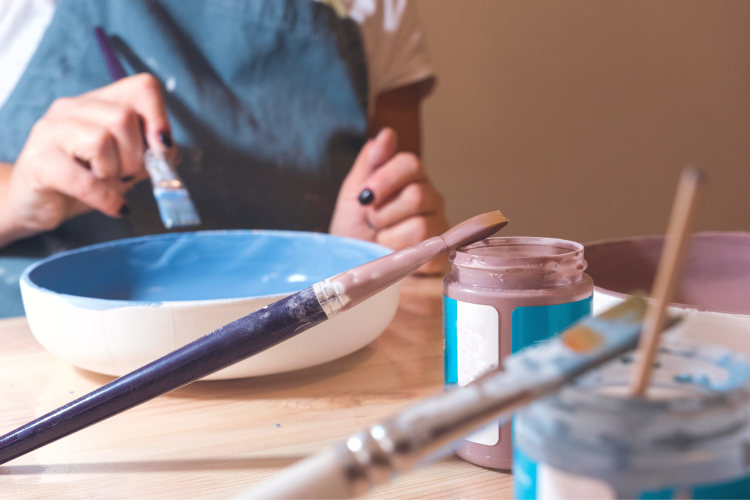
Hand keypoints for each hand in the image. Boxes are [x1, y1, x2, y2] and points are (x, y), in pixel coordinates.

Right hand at [0, 74, 172, 245]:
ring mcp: (51, 131)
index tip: (162, 148)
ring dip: (116, 173)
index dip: (160, 117)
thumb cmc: (85, 181)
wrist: (34, 203)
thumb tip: (168, 153)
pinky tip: (115, 207)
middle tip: (126, 175)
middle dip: (136, 156)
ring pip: (103, 141)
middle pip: (124, 117)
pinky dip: (107, 197)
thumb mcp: (125, 164)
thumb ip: (149, 155)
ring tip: (108, 184)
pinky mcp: (40, 162)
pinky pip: (85, 180)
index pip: (142, 88)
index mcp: (98, 103)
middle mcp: (72, 108)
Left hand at [330, 128, 449, 273]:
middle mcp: (430, 199)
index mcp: (410, 178)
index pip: (411, 164)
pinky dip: (399, 255)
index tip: (364, 196)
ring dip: (388, 237)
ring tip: (380, 241)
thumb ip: (371, 162)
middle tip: (371, 222)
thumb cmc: (353, 229)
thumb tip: (387, 134)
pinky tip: (392, 255)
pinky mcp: (440, 255)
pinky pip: (424, 251)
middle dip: (383, 213)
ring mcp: (438, 227)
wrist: (352, 265)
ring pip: (420, 226)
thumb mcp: (353, 192)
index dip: (386, 179)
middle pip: (416, 196)